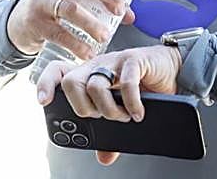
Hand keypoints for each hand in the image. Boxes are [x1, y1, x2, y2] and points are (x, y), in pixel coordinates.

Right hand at [5, 0, 133, 57]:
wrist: (19, 22)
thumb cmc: (54, 7)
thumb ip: (101, 4)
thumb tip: (130, 16)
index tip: (121, 4)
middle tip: (117, 10)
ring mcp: (40, 2)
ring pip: (68, 9)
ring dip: (90, 24)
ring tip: (104, 37)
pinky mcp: (35, 24)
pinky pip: (58, 34)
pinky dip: (75, 44)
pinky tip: (87, 53)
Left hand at [35, 44, 182, 166]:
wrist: (173, 67)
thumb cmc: (145, 84)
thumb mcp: (124, 109)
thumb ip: (112, 132)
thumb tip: (105, 157)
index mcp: (89, 74)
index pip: (59, 71)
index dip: (47, 84)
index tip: (43, 102)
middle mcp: (97, 66)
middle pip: (71, 82)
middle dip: (83, 108)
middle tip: (100, 118)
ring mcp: (115, 60)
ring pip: (95, 85)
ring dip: (109, 110)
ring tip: (123, 117)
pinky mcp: (134, 59)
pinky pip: (126, 82)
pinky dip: (131, 103)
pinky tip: (138, 113)